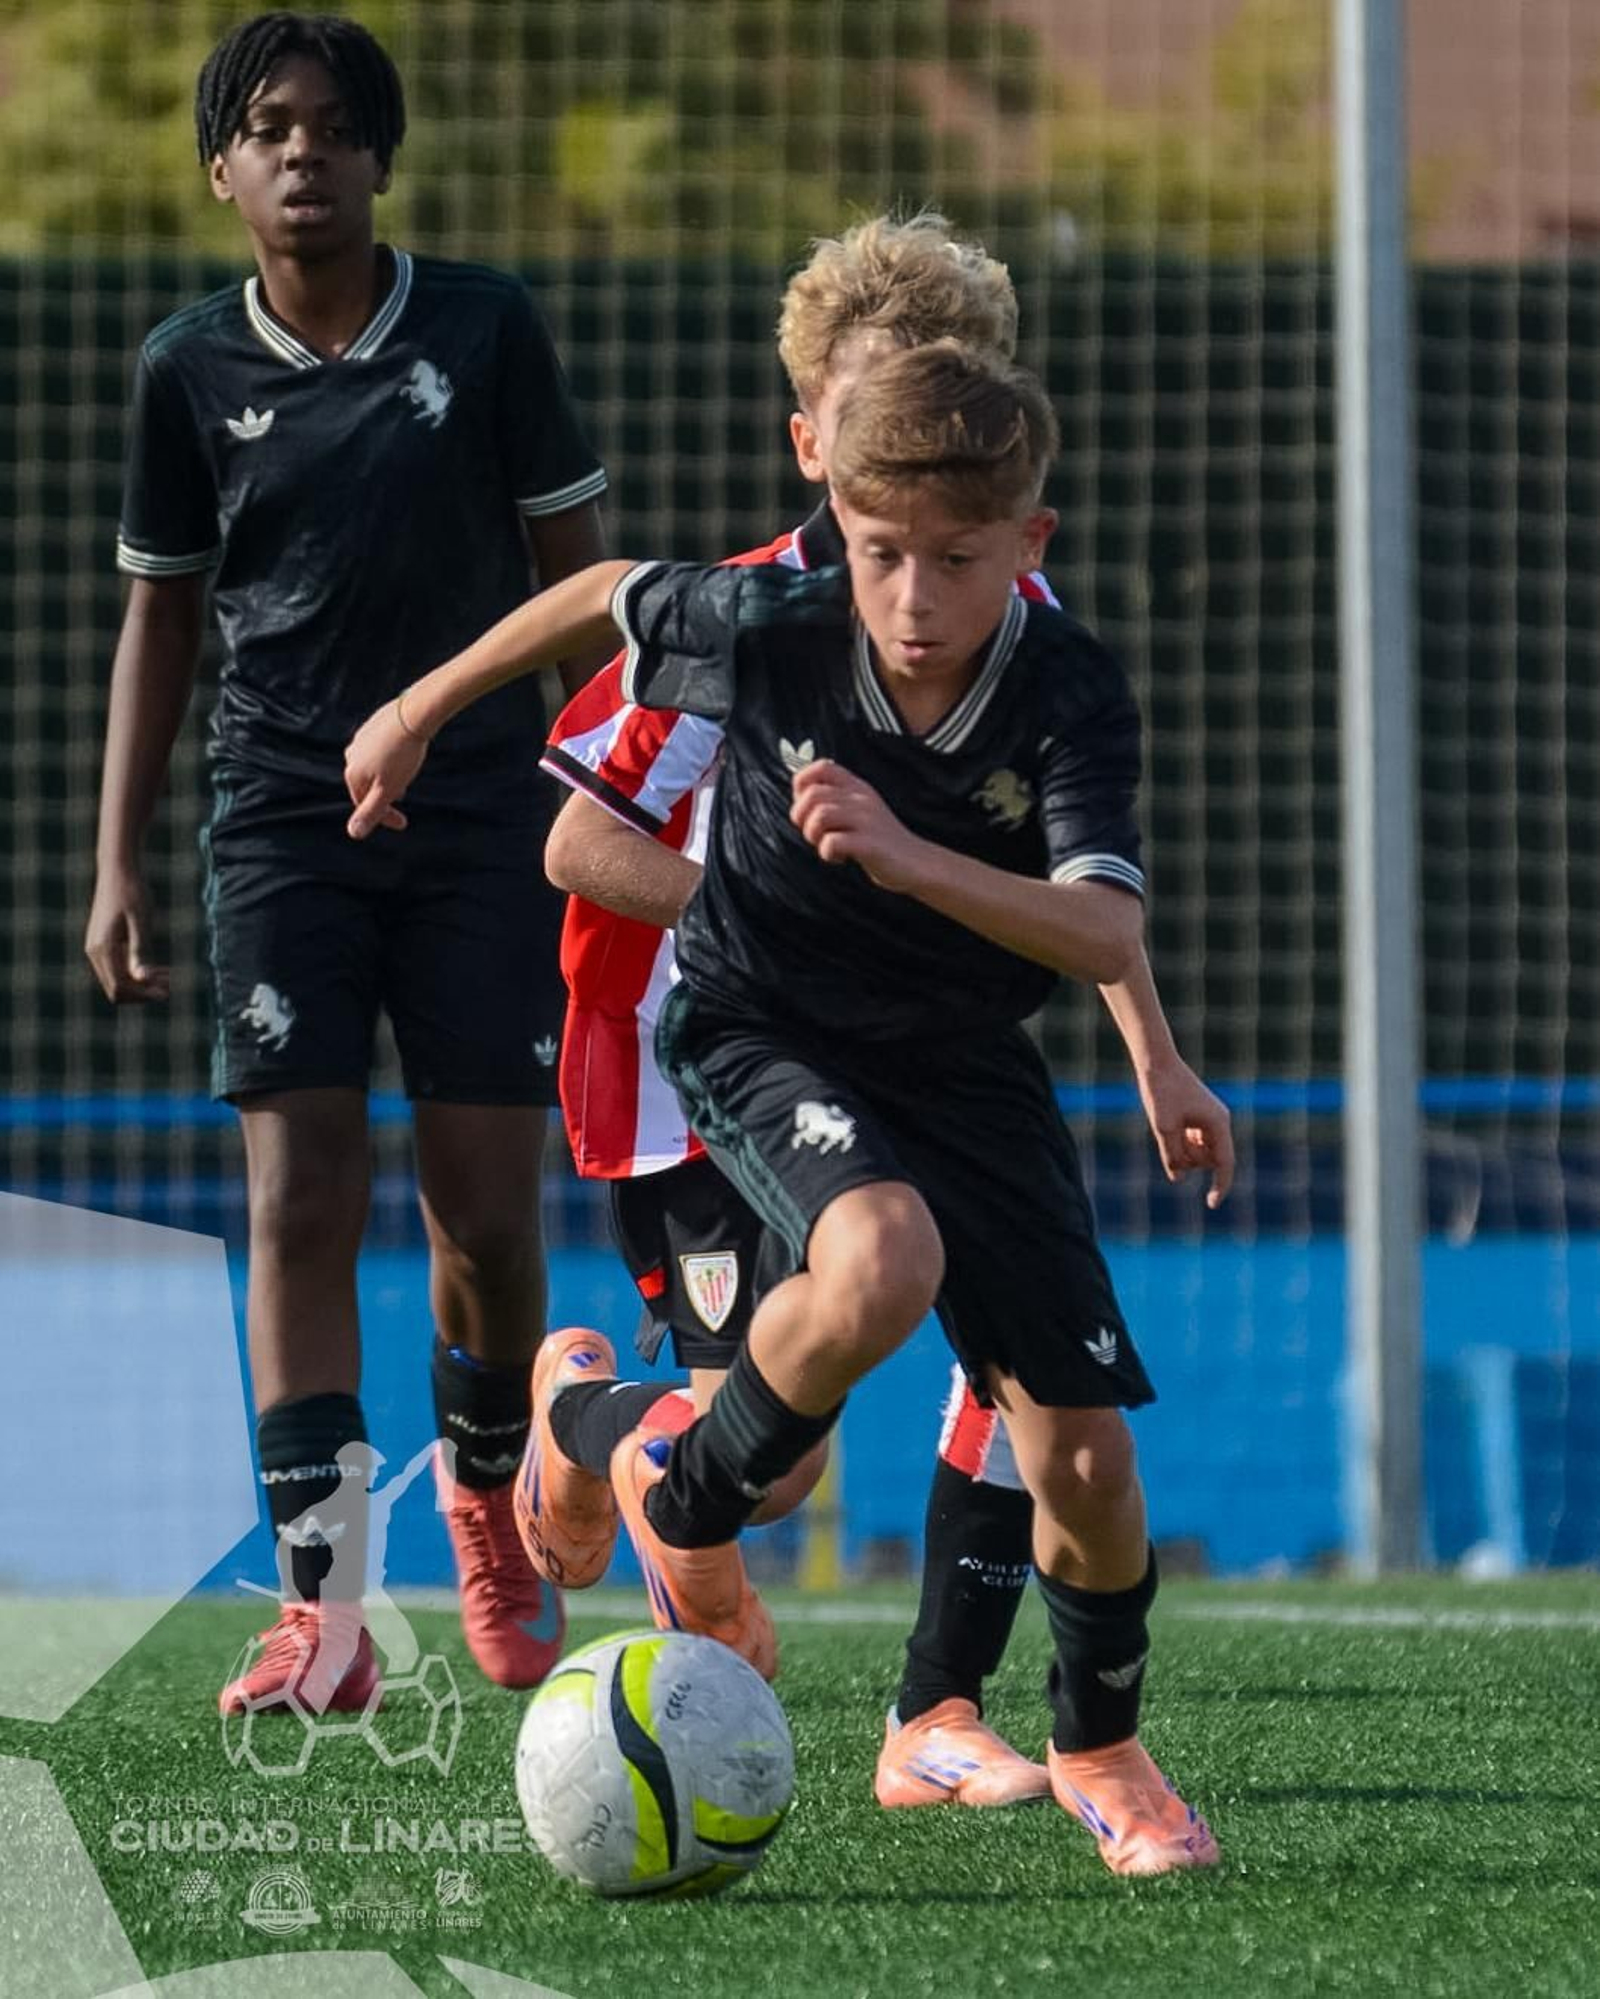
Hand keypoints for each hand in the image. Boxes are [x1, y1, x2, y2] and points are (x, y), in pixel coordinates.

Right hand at [85, 866, 170, 1003]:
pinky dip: (137, 972)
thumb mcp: (141, 920)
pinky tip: (160, 969)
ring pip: (118, 980)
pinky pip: (118, 968)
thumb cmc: (132, 891)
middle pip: (116, 989)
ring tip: (169, 977)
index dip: (143, 995)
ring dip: (142, 983)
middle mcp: (94, 952)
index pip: (119, 988)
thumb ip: (139, 950)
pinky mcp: (104, 944)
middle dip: (143, 991)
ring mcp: (97, 948)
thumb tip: (141, 978)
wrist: (118, 869)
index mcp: (102, 948)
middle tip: (171, 985)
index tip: (168, 992)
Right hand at [345, 698, 428, 838]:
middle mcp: (351, 756)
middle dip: (386, 795)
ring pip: (373, 767)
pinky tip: (402, 756)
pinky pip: (379, 750)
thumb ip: (372, 811)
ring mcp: (360, 739)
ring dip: (388, 777)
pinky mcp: (372, 726)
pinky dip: (390, 759)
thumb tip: (353, 833)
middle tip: (404, 795)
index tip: (403, 823)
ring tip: (405, 777)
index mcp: (352, 773)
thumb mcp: (387, 789)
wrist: (413, 715)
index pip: (364, 805)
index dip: (384, 817)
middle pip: (368, 785)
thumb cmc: (402, 755)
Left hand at [789, 758, 928, 892]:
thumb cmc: (879, 840)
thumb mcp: (859, 810)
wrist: (915, 863)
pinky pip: (832, 842)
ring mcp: (867, 819)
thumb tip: (798, 799)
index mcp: (858, 787)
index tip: (808, 808)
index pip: (821, 767)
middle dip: (802, 818)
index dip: (802, 786)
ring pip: (819, 816)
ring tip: (825, 846)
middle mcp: (862, 798)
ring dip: (813, 836)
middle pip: (812, 795)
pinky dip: (827, 853)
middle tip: (814, 834)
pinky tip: (839, 858)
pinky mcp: (870, 843)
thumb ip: (835, 800)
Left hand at [1135, 1056, 1233, 1207]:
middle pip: (1209, 1160)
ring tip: (1166, 1131)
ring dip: (1182, 1152)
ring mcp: (1208, 1120)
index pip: (1224, 1164)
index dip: (1220, 1186)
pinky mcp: (1196, 1118)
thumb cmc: (1161, 1092)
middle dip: (1189, 1160)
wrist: (1156, 1062)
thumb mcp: (1163, 1128)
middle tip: (1168, 1139)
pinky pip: (1191, 1142)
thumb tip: (1178, 1179)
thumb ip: (1172, 1156)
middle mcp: (1218, 1123)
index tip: (1211, 1204)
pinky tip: (1168, 1129)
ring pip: (1198, 1153)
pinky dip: (1178, 1143)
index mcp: (1217, 1124)